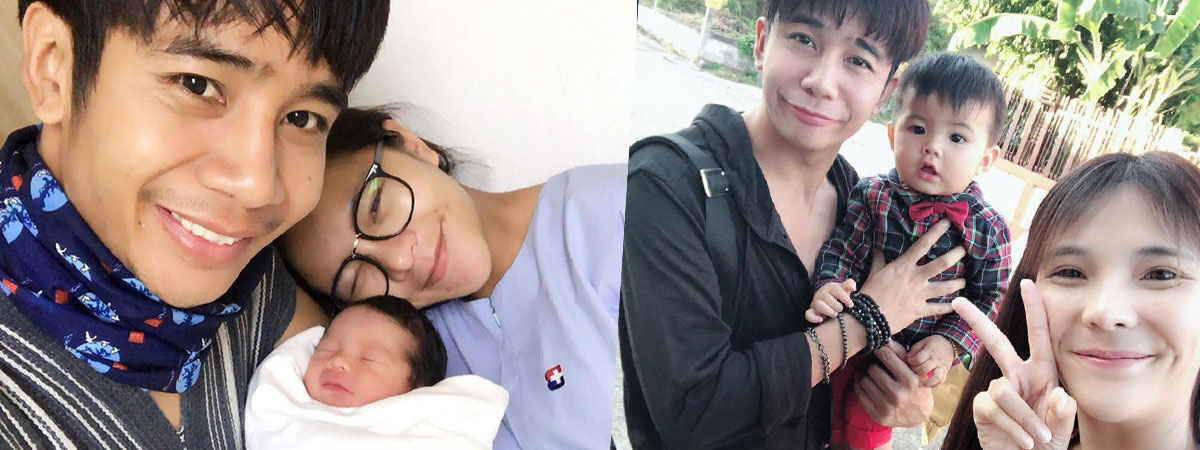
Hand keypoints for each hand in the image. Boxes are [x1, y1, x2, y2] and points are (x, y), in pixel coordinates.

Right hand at [805, 279, 855, 322]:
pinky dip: (813, 318)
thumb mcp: (844, 288)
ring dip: (828, 311)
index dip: (845, 298)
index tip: (851, 305)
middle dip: (837, 306)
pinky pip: (808, 314)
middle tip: (842, 309)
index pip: (837, 290)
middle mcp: (821, 294)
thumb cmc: (838, 294)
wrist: (826, 296)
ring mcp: (815, 302)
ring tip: (835, 314)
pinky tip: (821, 320)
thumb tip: (853, 287)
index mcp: (830, 287)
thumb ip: (850, 284)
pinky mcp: (812, 310)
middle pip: (828, 299)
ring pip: (819, 305)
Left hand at [853, 340, 933, 427]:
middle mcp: (898, 394)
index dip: (879, 350)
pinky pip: (860, 394)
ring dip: (864, 374)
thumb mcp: (914, 371)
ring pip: (864, 381)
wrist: (918, 416)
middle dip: (872, 364)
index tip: (877, 349)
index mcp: (910, 381)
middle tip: (871, 362)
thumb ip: (901, 355)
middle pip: (873, 369)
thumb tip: (886, 340)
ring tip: (867, 372)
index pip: (887, 357)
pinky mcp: (877, 415)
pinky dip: (859, 385)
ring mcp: (886, 406)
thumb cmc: (916, 388)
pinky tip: (862, 381)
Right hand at [859, 220, 965, 330]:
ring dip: (958, 282)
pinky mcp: (920, 310)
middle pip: (942, 263)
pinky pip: (938, 309)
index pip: (923, 244)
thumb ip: (879, 259)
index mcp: (904, 266)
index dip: (936, 232)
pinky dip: (948, 308)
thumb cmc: (870, 293)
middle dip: (956, 255)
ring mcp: (920, 295)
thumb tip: (878, 246)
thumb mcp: (874, 272)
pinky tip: (956, 306)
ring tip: (965, 280)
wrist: (869, 317)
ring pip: (946, 287)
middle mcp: (916, 278)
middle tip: (965, 250)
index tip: (947, 223)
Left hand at [907, 334, 954, 387]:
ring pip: (935, 377)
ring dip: (925, 381)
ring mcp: (942, 367)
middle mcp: (937, 360)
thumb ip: (915, 349)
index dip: (911, 361)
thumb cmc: (932, 344)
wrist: (949, 345)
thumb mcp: (923, 342)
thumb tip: (907, 358)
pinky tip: (925, 384)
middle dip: (916, 371)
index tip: (908, 361)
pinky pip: (940, 381)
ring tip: (918, 381)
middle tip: (912, 371)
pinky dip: (933, 384)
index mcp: (930, 351)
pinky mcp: (945, 372)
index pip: (919, 359)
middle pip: (925, 369)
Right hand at [954, 280, 1076, 449]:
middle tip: (958, 302)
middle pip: (995, 343)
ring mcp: (998, 391)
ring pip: (1006, 391)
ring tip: (1036, 440)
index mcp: (1042, 373)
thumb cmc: (1048, 443)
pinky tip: (1022, 441)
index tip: (1028, 283)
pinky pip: (994, 408)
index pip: (1039, 336)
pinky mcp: (983, 407)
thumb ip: (1064, 412)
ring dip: (1024, 417)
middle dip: (977, 322)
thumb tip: (1059, 394)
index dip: (1035, 309)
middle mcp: (1017, 376)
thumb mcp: (1063, 428)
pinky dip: (1012, 426)